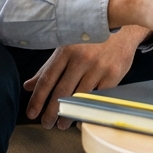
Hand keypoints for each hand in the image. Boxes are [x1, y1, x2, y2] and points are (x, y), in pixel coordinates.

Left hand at [23, 25, 148, 128]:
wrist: (123, 27)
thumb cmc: (91, 39)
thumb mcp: (67, 47)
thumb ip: (48, 67)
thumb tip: (29, 86)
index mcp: (66, 50)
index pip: (47, 79)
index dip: (37, 99)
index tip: (31, 113)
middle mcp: (81, 58)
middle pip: (61, 91)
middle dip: (51, 112)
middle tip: (46, 124)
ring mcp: (98, 67)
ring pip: (79, 97)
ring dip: (68, 115)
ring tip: (61, 125)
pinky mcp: (113, 74)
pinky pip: (98, 97)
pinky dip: (88, 109)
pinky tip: (81, 117)